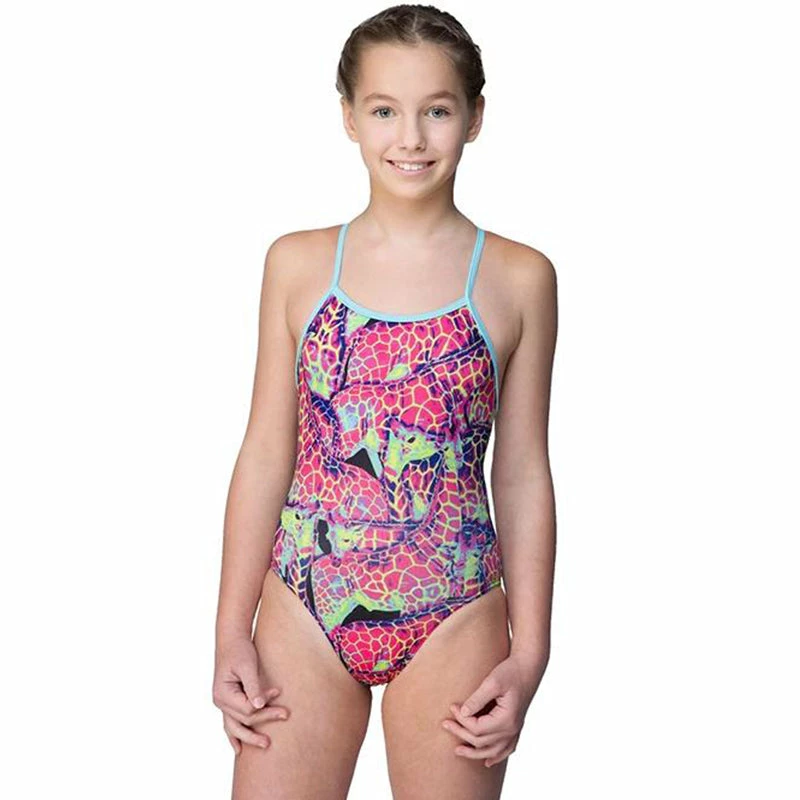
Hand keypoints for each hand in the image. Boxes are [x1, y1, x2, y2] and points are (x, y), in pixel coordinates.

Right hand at [212, 636, 289, 753]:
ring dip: (251, 736)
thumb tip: (259, 706)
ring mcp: (222, 704)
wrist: (231, 639)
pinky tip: (239, 749)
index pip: (247, 709)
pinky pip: (230, 723)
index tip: (278, 693)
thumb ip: (253, 686)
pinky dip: (235, 735)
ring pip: (236, 727)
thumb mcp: (247, 666)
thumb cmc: (240, 650)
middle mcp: (220, 702)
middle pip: (244, 719)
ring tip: (266, 744)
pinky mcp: (228, 702)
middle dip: (265, 719)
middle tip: (285, 715)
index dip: (265, 704)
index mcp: (223, 694)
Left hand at [441, 653, 543, 767]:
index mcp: (507, 719)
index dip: (461, 719)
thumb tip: (463, 712)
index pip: (477, 728)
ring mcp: (516, 730)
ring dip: (474, 752)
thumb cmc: (511, 671)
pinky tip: (488, 762)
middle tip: (445, 724)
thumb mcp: (492, 682)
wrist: (529, 667)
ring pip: (492, 750)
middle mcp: (512, 729)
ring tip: (457, 751)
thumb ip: (477, 699)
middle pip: (481, 741)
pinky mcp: (516, 727)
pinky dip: (497, 756)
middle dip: (461, 733)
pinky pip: (507, 749)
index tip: (452, 706)